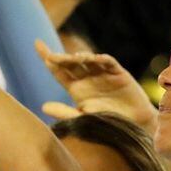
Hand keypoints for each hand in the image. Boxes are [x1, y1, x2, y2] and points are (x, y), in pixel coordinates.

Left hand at [36, 41, 156, 128]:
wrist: (133, 127)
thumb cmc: (107, 125)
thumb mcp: (82, 120)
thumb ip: (64, 113)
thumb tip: (43, 107)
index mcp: (76, 88)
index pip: (58, 70)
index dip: (47, 57)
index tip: (37, 43)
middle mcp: (88, 79)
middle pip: (71, 63)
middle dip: (61, 58)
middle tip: (51, 57)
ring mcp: (103, 74)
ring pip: (88, 59)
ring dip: (80, 57)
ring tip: (73, 59)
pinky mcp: (118, 74)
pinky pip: (109, 63)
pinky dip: (102, 59)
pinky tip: (95, 59)